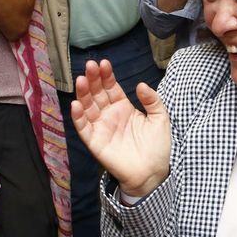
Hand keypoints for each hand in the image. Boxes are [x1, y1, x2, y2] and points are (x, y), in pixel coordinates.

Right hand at [70, 59, 171, 197]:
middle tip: (90, 66)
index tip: (104, 63)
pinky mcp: (94, 142)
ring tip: (81, 80)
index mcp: (123, 107)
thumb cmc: (157, 147)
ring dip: (83, 93)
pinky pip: (83, 128)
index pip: (111, 87)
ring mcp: (101, 127)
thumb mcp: (160, 119)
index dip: (106, 76)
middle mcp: (109, 114)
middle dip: (93, 79)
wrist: (152, 173)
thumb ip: (152, 101)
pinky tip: (76, 104)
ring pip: (88, 107)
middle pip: (97, 93)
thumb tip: (141, 84)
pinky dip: (78, 117)